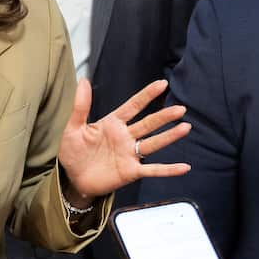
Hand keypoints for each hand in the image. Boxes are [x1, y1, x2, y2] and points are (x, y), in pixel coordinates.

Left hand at [58, 79, 190, 202]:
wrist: (73, 178)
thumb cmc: (73, 151)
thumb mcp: (74, 127)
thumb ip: (81, 105)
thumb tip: (83, 80)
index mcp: (112, 124)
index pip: (132, 106)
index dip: (147, 95)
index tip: (162, 83)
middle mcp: (125, 137)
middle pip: (148, 124)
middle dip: (164, 116)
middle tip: (180, 108)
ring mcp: (130, 154)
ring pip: (153, 143)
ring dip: (169, 136)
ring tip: (185, 127)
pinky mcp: (131, 171)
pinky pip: (153, 170)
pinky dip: (168, 169)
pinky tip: (184, 167)